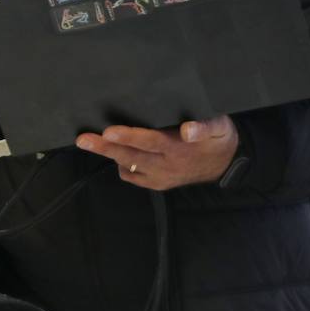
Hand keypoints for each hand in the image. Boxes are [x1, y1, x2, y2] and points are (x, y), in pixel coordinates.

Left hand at [76, 116, 238, 190]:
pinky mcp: (158, 184)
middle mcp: (167, 166)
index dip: (129, 136)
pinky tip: (114, 153)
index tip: (109, 131)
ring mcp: (160, 177)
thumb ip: (206, 126)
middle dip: (105, 147)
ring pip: (128, 166)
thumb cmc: (218, 138)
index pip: (150, 141)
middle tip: (83, 139)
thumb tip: (189, 129)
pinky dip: (121, 165)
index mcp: (179, 149)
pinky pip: (133, 176)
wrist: (226, 164)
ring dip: (108, 154)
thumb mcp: (219, 127)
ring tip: (88, 142)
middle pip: (131, 155)